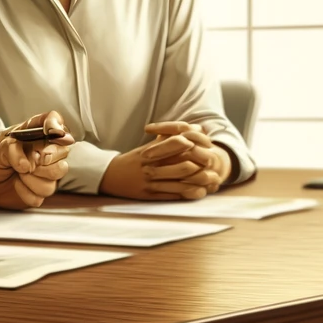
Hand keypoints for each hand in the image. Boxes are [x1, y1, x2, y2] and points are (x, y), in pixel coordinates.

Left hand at [0, 112, 72, 208]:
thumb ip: (12, 148)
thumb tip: (26, 165)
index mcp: (37, 132)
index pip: (55, 120)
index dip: (55, 125)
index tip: (49, 131)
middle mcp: (47, 149)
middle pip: (63, 151)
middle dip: (46, 157)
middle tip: (31, 158)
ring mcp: (48, 171)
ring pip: (55, 175)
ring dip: (32, 177)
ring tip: (18, 173)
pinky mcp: (42, 190)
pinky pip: (42, 194)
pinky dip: (25, 191)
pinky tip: (18, 184)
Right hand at [98, 123, 229, 200]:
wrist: (109, 176)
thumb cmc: (133, 160)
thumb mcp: (148, 146)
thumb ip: (170, 137)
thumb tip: (194, 127)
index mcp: (150, 151)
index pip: (174, 144)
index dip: (190, 144)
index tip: (202, 144)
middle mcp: (150, 166)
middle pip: (182, 166)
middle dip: (201, 166)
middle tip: (213, 164)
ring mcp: (150, 182)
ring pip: (180, 182)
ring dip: (199, 182)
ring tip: (212, 180)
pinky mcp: (150, 195)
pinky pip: (172, 195)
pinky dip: (188, 194)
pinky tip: (199, 192)